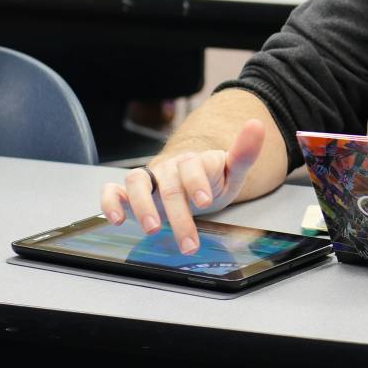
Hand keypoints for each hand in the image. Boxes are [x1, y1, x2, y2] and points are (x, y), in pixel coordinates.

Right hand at [100, 118, 268, 255]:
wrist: (192, 180)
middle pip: (169, 186)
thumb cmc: (212, 179)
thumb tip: (257, 125)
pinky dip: (110, 202)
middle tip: (188, 242)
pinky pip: (113, 190)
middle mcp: (168, 168)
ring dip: (142, 205)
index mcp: (193, 161)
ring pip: (137, 182)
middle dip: (178, 215)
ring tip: (152, 228)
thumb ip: (244, 152)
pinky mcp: (129, 192)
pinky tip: (115, 218)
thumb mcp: (233, 170)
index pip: (192, 166)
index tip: (202, 201)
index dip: (195, 182)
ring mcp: (148, 179)